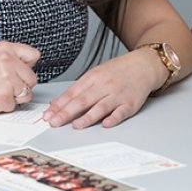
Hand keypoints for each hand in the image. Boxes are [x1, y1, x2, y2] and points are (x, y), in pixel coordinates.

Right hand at [0, 42, 39, 112]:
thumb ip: (12, 58)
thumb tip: (30, 66)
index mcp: (6, 48)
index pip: (34, 55)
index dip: (27, 66)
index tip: (19, 71)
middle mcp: (7, 61)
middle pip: (32, 78)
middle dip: (21, 85)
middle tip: (3, 84)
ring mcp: (6, 79)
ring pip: (26, 93)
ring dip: (13, 96)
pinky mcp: (3, 96)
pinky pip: (14, 105)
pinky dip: (4, 105)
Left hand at [43, 49, 161, 128]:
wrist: (144, 65)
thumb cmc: (118, 71)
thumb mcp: (96, 74)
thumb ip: (78, 89)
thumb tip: (57, 103)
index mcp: (94, 77)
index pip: (73, 93)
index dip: (59, 105)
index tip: (48, 115)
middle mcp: (105, 85)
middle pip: (83, 100)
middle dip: (67, 112)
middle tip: (54, 122)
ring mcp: (118, 94)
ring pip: (101, 107)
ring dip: (88, 117)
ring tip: (76, 125)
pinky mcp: (130, 103)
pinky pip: (121, 112)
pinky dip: (113, 118)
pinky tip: (106, 124)